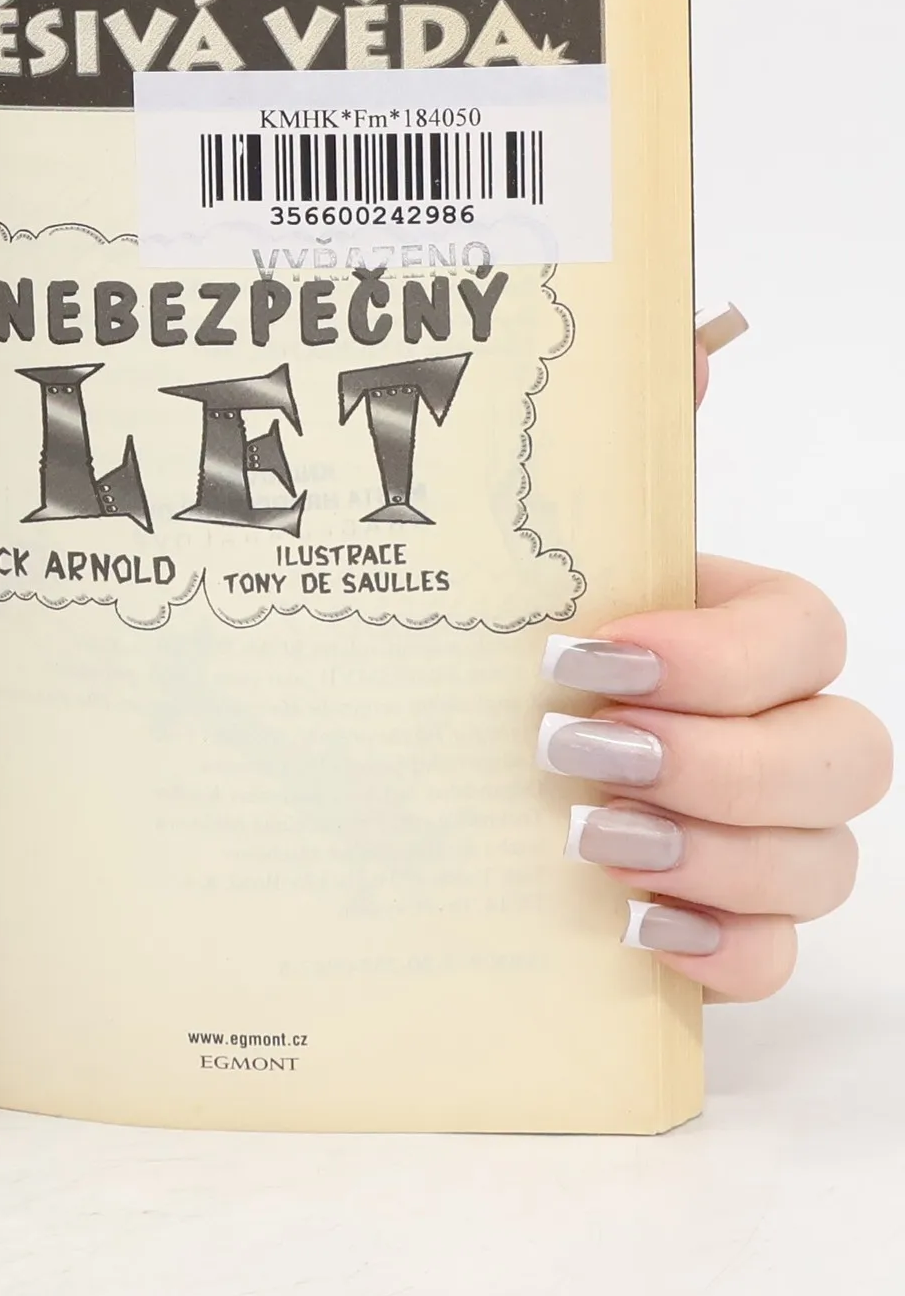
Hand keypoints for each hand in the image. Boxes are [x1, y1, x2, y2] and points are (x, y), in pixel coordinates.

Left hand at [536, 313, 890, 996]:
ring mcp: (761, 839)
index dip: (717, 655)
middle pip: (846, 757)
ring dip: (715, 855)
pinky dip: (721, 951)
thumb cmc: (512, 641)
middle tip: (577, 756)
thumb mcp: (544, 544)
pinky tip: (635, 927)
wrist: (449, 756)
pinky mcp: (720, 924)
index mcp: (741, 631)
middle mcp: (774, 733)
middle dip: (719, 762)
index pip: (806, 633)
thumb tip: (690, 336)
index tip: (587, 658)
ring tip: (585, 840)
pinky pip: (774, 958)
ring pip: (824, 861)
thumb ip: (619, 448)